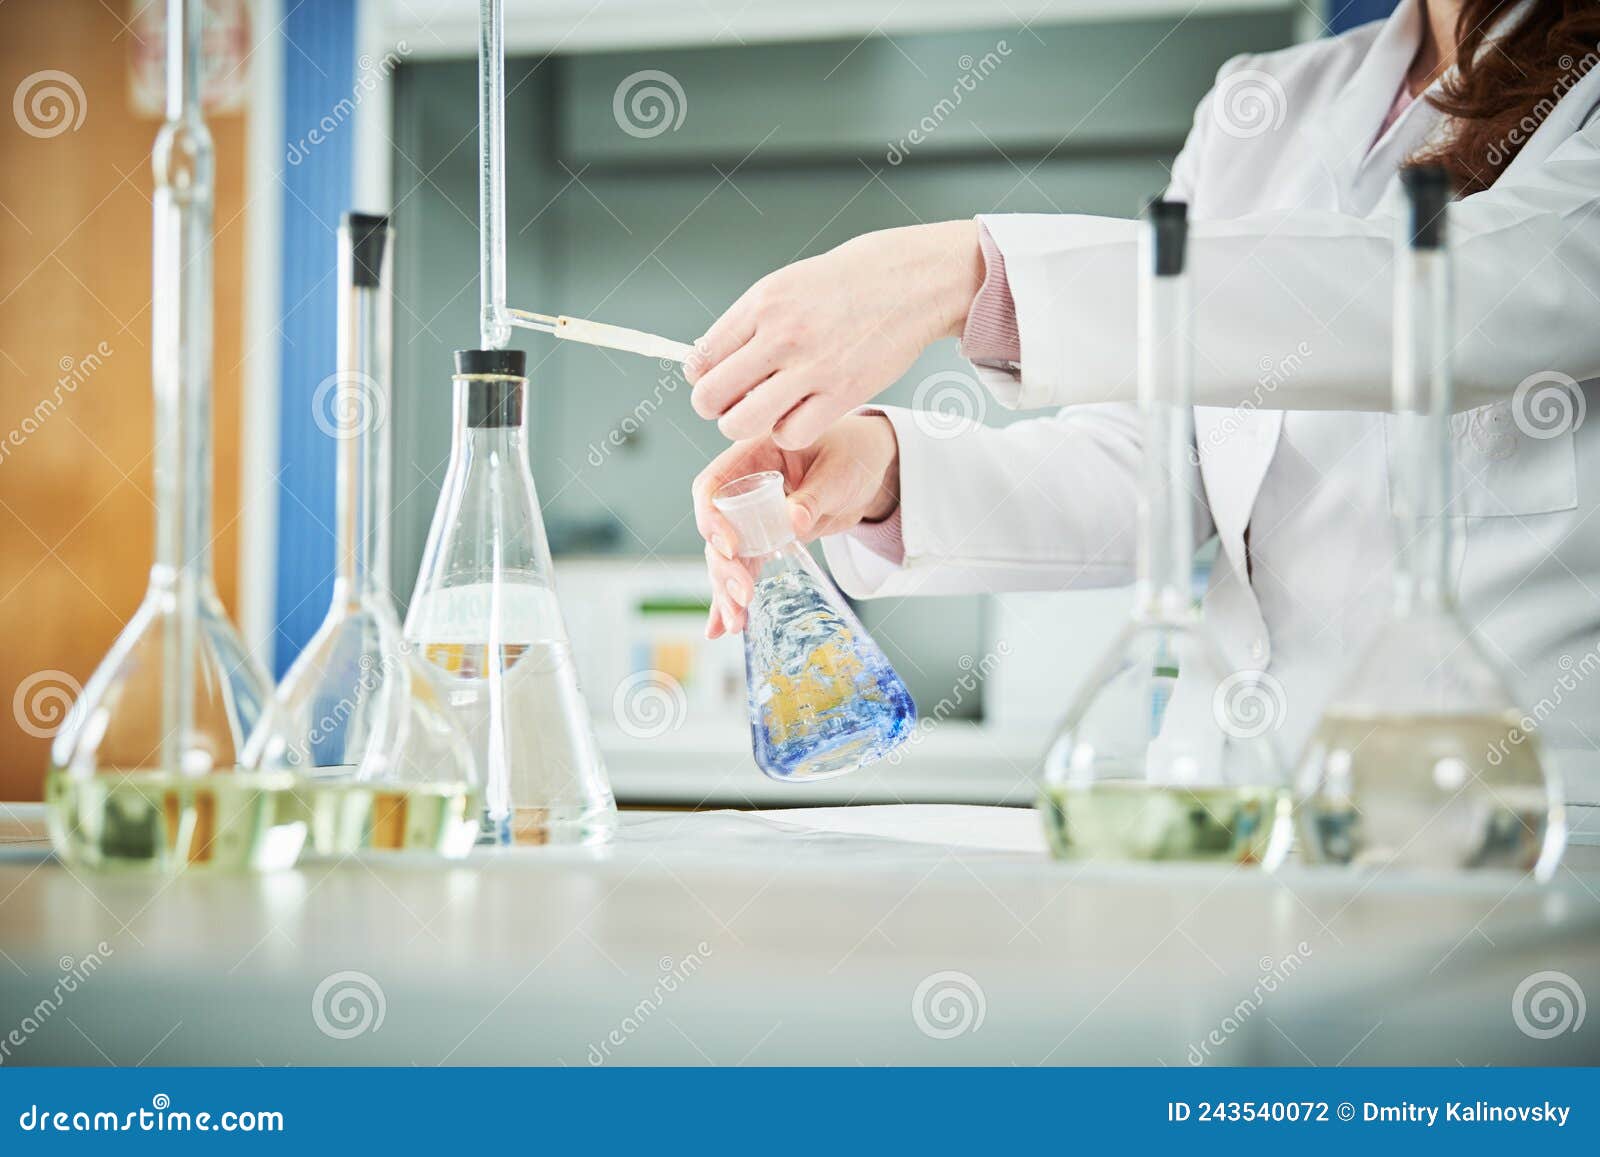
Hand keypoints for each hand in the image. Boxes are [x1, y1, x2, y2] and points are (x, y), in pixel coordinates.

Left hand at [686, 220, 981, 449]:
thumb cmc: (848, 283)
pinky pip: (790, 434)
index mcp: (762, 304)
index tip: (717, 381)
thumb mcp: (786, 285)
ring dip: (744, 427)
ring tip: (762, 413)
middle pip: (711, 396)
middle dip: (715, 409)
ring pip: (742, 423)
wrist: (910, 280)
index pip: (701, 359)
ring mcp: (812, 366)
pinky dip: (787, 432)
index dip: (702, 379)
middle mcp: (781, 334)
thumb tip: (709, 361)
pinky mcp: (843, 393)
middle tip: (733, 404)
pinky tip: (798, 415)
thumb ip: (748, 322)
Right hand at [693, 413, 899, 637]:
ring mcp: (750, 517)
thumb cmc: (851, 454)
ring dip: (727, 590)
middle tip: (744, 595)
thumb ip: (814, 496)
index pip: (712, 485)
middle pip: (716, 530)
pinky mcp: (763, 541)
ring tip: (735, 623)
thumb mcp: (838, 471)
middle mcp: (742, 488)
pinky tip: (721, 626)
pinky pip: (744, 568)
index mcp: (751, 456)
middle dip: (724, 567)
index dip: (712, 517)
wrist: (868, 468)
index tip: (731, 546)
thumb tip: (794, 522)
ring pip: (726, 556)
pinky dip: (733, 596)